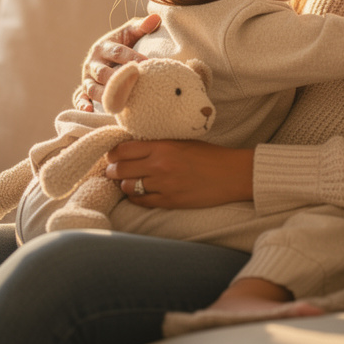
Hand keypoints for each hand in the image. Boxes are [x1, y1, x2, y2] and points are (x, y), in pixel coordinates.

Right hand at [72, 14, 161, 111]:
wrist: (103, 57)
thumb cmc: (121, 44)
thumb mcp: (129, 33)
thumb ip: (141, 27)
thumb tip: (156, 18)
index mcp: (102, 47)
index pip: (117, 52)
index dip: (132, 58)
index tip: (149, 64)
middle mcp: (92, 63)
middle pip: (103, 73)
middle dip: (118, 79)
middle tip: (134, 85)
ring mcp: (87, 79)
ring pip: (92, 88)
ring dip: (104, 95)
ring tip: (119, 102)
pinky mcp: (84, 91)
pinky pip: (80, 99)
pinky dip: (83, 105)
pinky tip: (90, 110)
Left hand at [104, 140, 253, 208]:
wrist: (232, 174)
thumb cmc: (209, 155)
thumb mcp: (181, 141)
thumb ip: (157, 145)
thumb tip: (132, 148)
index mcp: (162, 146)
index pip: (123, 149)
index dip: (112, 154)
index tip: (111, 156)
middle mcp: (160, 165)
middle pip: (120, 169)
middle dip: (112, 171)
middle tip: (112, 171)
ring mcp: (164, 185)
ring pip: (128, 187)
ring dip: (124, 185)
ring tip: (126, 183)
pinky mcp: (170, 201)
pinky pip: (142, 202)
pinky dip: (135, 198)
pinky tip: (137, 194)